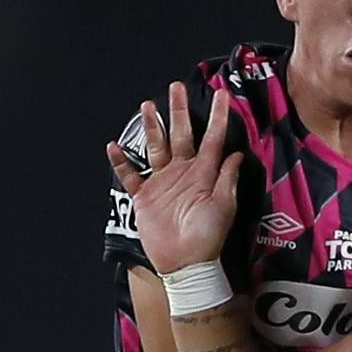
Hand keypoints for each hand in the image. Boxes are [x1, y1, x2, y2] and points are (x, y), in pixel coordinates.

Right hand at [105, 80, 240, 274]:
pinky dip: (121, 162)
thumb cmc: (208, 238)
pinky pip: (130, 176)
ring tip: (148, 106)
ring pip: (155, 147)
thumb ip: (227, 178)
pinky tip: (114, 146)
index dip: (217, 117)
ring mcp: (162, 182)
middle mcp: (182, 172)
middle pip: (181, 134)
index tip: (222, 95)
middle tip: (177, 87)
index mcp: (203, 173)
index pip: (212, 138)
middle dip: (179, 111)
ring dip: (152, 127)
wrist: (185, 264)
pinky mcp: (144, 197)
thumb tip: (237, 152)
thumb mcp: (224, 206)